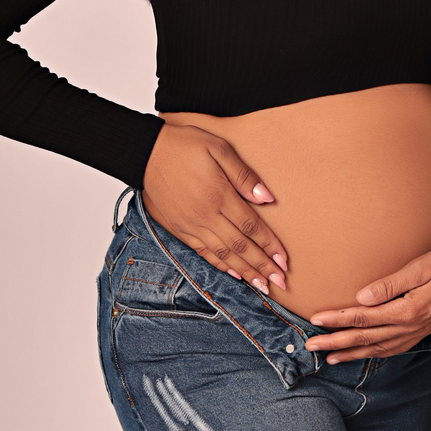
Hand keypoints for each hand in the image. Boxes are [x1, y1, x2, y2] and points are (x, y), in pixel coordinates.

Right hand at [142, 123, 288, 292]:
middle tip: (280, 281)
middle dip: (262, 266)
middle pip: (240, 246)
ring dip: (245, 271)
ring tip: (262, 285)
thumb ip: (243, 175)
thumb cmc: (185, 145)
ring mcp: (191, 225)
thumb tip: (266, 199)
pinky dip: (220, 265)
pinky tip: (234, 274)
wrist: (146, 152)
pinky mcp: (179, 229)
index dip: (269, 245)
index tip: (284, 260)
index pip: (251, 226)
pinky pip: (203, 252)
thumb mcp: (219, 148)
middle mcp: (205, 215)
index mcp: (219, 195)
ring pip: (223, 254)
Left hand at [306, 242, 430, 362]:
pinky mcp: (420, 332)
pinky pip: (391, 349)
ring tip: (330, 357)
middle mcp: (410, 327)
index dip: (337, 320)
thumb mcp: (419, 267)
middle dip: (335, 343)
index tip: (316, 320)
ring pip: (376, 348)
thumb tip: (361, 296)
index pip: (363, 318)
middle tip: (311, 347)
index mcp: (407, 310)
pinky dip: (372, 354)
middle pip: (364, 338)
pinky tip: (363, 353)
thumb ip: (389, 284)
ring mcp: (416, 332)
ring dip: (351, 353)